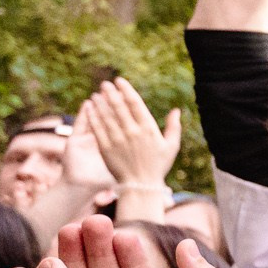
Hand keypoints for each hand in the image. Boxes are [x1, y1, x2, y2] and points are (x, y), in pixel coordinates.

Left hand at [76, 78, 180, 195]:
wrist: (140, 186)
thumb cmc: (158, 166)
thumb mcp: (171, 146)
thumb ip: (174, 127)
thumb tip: (177, 110)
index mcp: (148, 129)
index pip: (135, 103)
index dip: (126, 89)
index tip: (120, 81)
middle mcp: (132, 132)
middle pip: (118, 106)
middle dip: (111, 92)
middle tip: (105, 84)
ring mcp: (118, 139)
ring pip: (107, 115)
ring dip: (100, 103)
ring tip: (97, 94)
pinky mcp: (106, 148)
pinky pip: (98, 128)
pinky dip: (93, 117)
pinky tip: (90, 109)